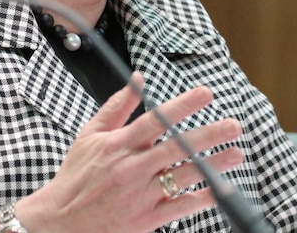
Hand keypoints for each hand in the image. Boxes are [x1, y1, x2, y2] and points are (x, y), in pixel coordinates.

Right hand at [0, 73, 243, 232]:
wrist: (60, 222)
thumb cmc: (75, 175)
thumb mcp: (89, 135)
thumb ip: (116, 107)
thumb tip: (139, 79)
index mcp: (118, 145)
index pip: (155, 120)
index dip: (182, 106)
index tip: (206, 94)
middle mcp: (131, 168)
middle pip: (176, 148)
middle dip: (209, 135)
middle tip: (234, 125)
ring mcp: (140, 195)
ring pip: (183, 177)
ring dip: (213, 165)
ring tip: (236, 153)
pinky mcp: (145, 220)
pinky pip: (179, 207)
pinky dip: (201, 199)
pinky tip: (220, 189)